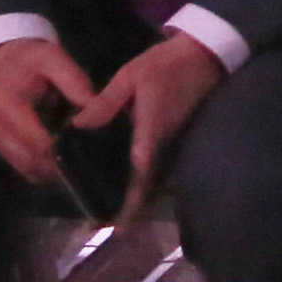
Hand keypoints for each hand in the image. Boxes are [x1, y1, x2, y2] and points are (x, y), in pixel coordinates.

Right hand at [0, 37, 100, 187]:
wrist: (7, 61)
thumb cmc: (33, 60)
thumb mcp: (54, 58)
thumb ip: (74, 81)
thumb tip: (93, 108)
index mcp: (7, 105)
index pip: (38, 142)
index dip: (65, 149)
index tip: (88, 146)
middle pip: (33, 161)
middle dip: (62, 162)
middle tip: (88, 156)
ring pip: (29, 170)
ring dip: (54, 168)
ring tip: (76, 154)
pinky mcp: (0, 148)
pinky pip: (25, 168)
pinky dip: (44, 167)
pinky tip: (62, 154)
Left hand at [70, 34, 227, 221]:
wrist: (204, 55)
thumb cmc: (166, 65)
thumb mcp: (130, 77)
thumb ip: (104, 104)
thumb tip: (77, 128)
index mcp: (152, 130)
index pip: (140, 172)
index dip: (129, 201)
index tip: (116, 225)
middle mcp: (164, 144)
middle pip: (148, 186)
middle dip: (128, 211)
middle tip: (100, 225)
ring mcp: (172, 143)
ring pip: (153, 180)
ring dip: (135, 200)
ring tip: (107, 213)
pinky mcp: (173, 139)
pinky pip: (156, 168)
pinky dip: (141, 183)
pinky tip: (123, 185)